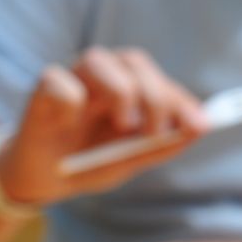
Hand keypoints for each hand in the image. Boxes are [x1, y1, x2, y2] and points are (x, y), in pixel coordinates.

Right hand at [0, 47, 209, 207]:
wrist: (44, 182)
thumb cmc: (89, 163)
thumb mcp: (130, 159)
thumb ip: (163, 143)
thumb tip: (201, 127)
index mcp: (127, 88)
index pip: (158, 79)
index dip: (180, 99)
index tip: (199, 125)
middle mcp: (101, 77)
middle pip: (133, 61)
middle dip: (155, 96)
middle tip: (155, 132)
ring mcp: (70, 79)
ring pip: (98, 59)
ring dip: (120, 91)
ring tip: (123, 125)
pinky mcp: (40, 90)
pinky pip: (57, 80)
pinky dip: (71, 101)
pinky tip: (70, 126)